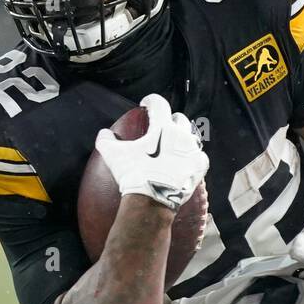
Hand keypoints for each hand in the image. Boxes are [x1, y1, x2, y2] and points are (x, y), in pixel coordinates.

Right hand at [94, 93, 208, 210]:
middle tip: (161, 126)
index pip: (159, 104)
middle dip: (170, 119)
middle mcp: (182, 136)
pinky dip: (191, 156)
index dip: (151, 101)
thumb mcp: (113, 155)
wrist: (152, 202)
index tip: (146, 105)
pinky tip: (184, 160)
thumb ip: (106, 140)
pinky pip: (198, 156)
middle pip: (179, 119)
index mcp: (163, 127)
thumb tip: (104, 134)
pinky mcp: (199, 168)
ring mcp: (193, 152)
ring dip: (182, 137)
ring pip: (191, 137)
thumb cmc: (133, 175)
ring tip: (173, 144)